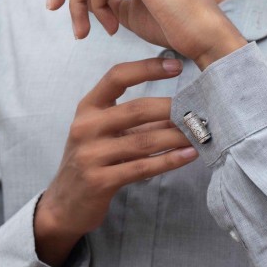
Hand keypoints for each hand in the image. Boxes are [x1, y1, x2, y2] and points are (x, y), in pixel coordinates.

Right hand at [34, 58, 197, 266]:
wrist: (66, 202)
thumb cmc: (93, 159)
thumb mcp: (108, 133)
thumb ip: (139, 120)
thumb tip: (182, 109)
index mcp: (88, 107)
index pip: (117, 76)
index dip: (147, 68)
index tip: (176, 64)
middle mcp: (86, 126)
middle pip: (136, 109)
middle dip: (171, 108)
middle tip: (198, 109)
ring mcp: (90, 154)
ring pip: (144, 141)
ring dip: (177, 137)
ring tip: (200, 134)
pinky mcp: (99, 180)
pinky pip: (142, 167)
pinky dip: (169, 160)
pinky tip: (189, 155)